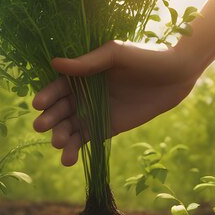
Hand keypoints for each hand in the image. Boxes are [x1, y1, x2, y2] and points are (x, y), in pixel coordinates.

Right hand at [32, 41, 198, 165]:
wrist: (175, 74)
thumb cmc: (145, 56)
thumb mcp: (115, 55)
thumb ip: (88, 63)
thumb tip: (55, 63)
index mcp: (83, 73)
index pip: (59, 86)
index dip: (48, 95)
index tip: (38, 104)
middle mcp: (85, 93)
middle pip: (61, 109)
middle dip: (50, 119)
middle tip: (42, 126)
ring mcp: (96, 112)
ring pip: (71, 127)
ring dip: (62, 137)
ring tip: (58, 143)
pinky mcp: (108, 128)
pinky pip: (88, 139)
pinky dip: (76, 149)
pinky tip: (68, 158)